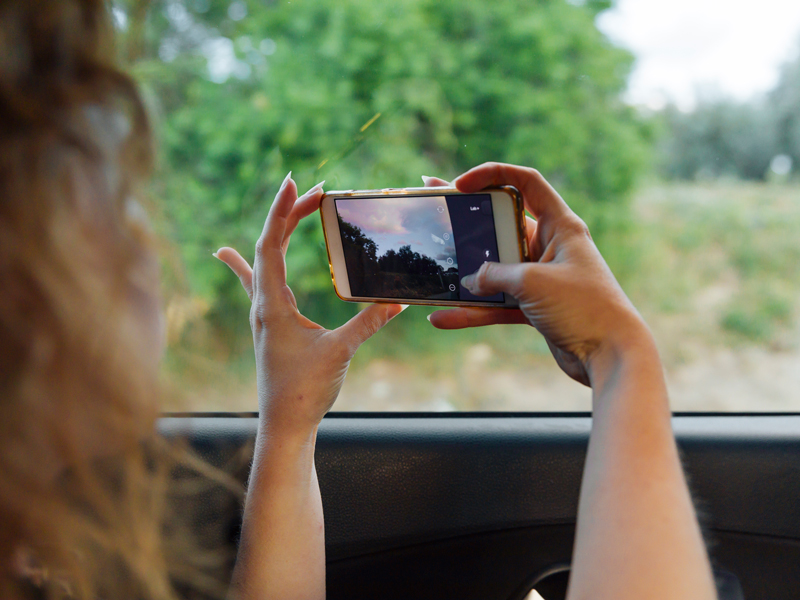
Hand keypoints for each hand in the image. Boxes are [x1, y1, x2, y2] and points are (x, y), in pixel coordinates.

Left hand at [215, 173, 403, 435]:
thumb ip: (368, 323)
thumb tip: (400, 300)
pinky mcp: (270, 322)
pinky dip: (247, 261)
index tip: (295, 182)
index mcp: (270, 304)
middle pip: (267, 244)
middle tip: (315, 190)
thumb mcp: (340, 352)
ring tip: (286, 202)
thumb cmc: (304, 391)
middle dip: (289, 214)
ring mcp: (263, 312)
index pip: (270, 245)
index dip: (282, 211)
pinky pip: (256, 281)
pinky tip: (227, 254)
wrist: (284, 425)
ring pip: (261, 259)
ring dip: (276, 230)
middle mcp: (261, 303)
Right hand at [427, 163, 647, 386]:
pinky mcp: (536, 306)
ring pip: (496, 268)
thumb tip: (471, 279)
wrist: (611, 356)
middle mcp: (551, 247)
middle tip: (435, 209)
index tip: (460, 183)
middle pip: (502, 225)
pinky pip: (498, 303)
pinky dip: (474, 311)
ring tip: (433, 263)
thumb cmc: (583, 308)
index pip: (526, 183)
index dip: (493, 175)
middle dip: (468, 220)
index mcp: (561, 226)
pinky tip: (444, 317)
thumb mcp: (533, 283)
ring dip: (466, 271)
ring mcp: (542, 277)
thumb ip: (496, 275)